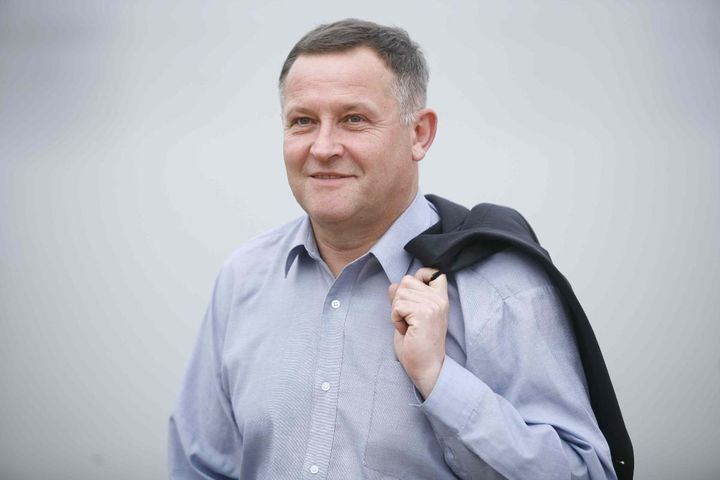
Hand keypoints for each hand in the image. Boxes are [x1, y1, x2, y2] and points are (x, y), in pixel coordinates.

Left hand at [388, 268, 448, 398]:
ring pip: (399, 293)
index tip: (414, 296)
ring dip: (397, 311)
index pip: (434, 272)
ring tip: (409, 327)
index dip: (419, 277)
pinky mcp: (423, 313)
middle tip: (409, 320)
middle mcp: (439, 299)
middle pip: (407, 280)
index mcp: (441, 298)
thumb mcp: (410, 316)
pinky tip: (406, 331)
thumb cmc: (418, 345)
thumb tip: (393, 285)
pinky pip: (397, 306)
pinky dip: (396, 319)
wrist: (427, 367)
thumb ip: (404, 298)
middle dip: (400, 300)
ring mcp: (432, 305)